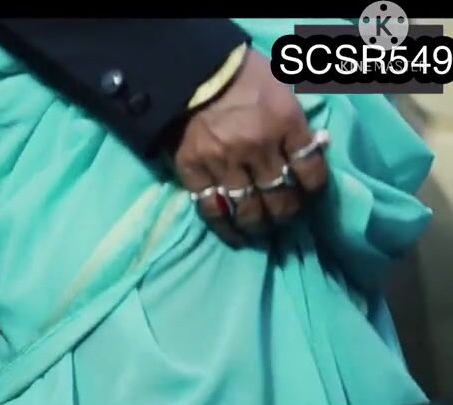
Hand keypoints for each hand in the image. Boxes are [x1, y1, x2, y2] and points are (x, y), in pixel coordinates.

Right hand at [173, 48, 328, 246]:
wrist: (188, 68)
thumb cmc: (241, 74)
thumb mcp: (282, 86)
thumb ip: (298, 120)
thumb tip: (317, 146)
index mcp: (285, 123)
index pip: (311, 170)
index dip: (315, 189)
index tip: (310, 194)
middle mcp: (258, 148)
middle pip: (282, 198)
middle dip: (288, 213)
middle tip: (286, 216)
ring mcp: (224, 162)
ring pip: (249, 210)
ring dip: (260, 225)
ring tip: (262, 230)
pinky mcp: (193, 170)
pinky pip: (212, 209)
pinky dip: (226, 228)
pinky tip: (235, 237)